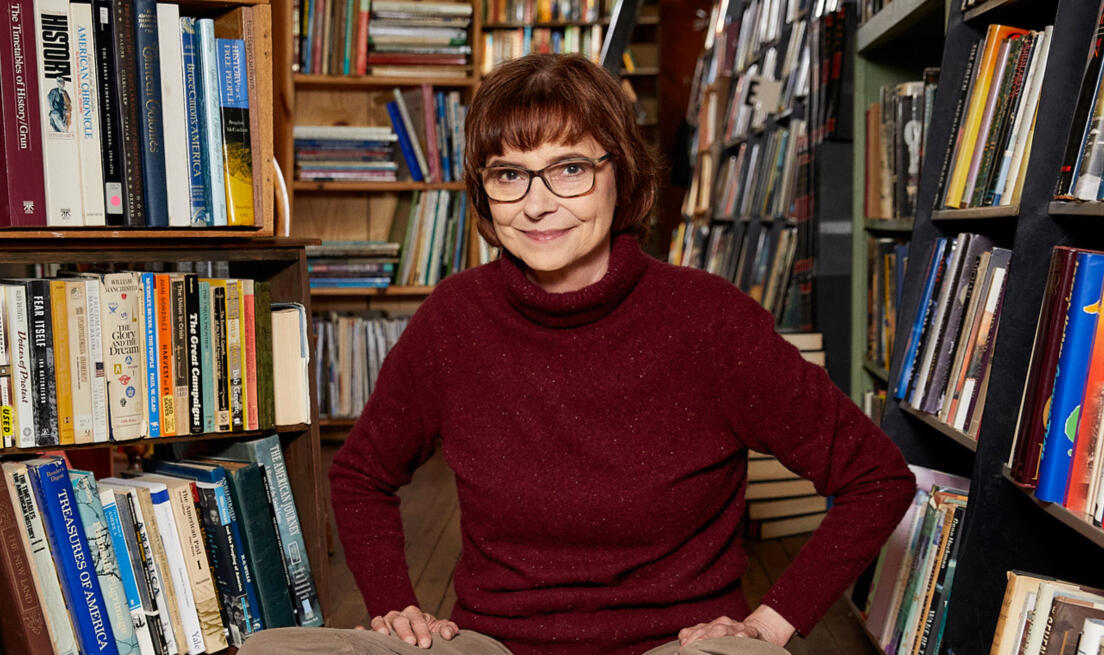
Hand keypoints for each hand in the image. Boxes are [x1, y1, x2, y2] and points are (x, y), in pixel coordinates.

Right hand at [364, 605, 458, 648]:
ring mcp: (384, 623)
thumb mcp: (440, 631)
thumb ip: (448, 629)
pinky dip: (362, 630)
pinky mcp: (374, 632)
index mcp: (413, 613)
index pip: (416, 618)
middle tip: (411, 644)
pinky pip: (367, 628)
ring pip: (380, 620)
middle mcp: (397, 616)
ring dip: (382, 628)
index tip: (426, 644)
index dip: (421, 630)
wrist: (418, 641)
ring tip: (385, 638)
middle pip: (399, 619)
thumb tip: (447, 634)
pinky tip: (361, 632)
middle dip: (405, 631)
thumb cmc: (428, 635)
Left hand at [678, 605, 793, 649]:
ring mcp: (737, 627)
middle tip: (689, 647)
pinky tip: (739, 637)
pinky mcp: (751, 632)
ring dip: (716, 635)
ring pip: (725, 630)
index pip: (696, 630)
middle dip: (699, 638)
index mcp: (710, 626)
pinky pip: (747, 632)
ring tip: (707, 643)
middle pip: (708, 629)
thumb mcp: (712, 636)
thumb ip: (697, 637)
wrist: (756, 631)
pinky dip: (743, 635)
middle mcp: (722, 624)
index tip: (681, 648)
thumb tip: (682, 642)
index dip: (688, 639)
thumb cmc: (729, 638)